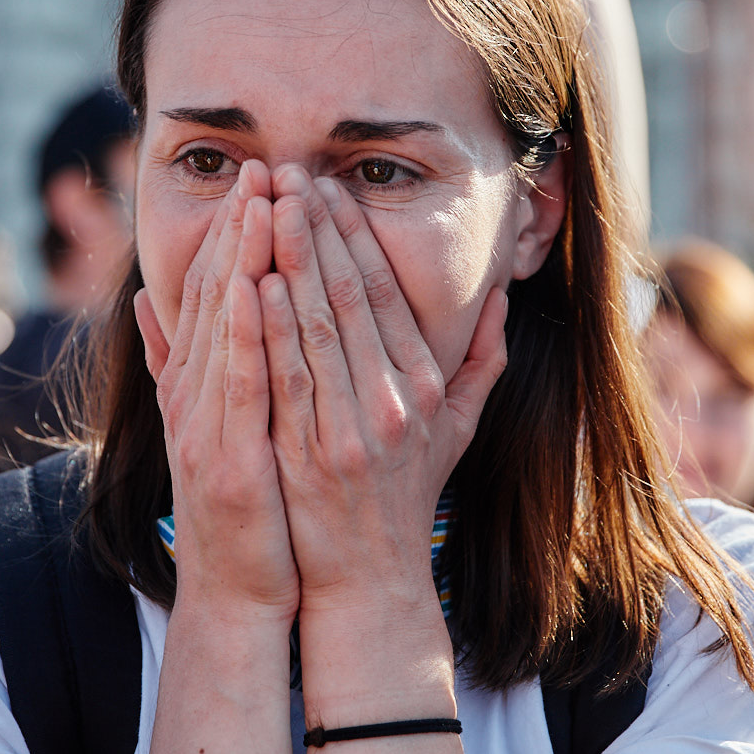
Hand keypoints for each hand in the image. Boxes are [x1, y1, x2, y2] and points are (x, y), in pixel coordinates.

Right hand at [135, 162, 297, 622]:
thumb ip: (178, 362)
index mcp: (195, 385)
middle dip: (239, 228)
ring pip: (224, 328)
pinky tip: (256, 285)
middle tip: (262, 165)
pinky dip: (244, 333)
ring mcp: (204, 428)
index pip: (210, 293)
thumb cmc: (244, 508)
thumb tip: (149, 298)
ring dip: (242, 261)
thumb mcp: (208, 424)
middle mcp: (192, 398)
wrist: (238, 592)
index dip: (230, 231)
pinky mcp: (223, 462)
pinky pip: (238, 385)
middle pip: (214, 298)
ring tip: (261, 201)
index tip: (256, 177)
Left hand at [258, 166, 507, 615]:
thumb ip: (482, 362)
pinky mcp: (308, 456)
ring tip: (265, 205)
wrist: (367, 580)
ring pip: (316, 326)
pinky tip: (254, 281)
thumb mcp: (458, 431)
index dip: (357, 237)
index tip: (331, 189)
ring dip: (289, 260)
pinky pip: (287, 378)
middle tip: (291, 174)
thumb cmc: (405, 497)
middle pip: (350, 297)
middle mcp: (393, 403)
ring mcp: (351, 430)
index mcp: (425, 388)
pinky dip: (270, 327)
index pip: (387, 294)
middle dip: (317, 229)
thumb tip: (499, 296)